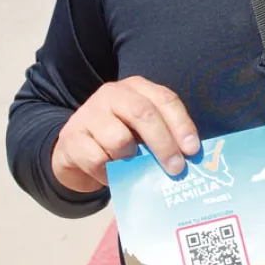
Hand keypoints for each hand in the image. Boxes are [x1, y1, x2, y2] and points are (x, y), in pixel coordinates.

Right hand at [50, 76, 200, 193]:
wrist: (75, 149)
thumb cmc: (119, 138)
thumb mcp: (141, 130)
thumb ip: (162, 136)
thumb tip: (188, 158)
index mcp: (136, 88)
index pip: (164, 99)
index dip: (181, 124)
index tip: (193, 150)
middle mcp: (113, 94)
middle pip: (144, 113)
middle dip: (164, 143)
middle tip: (176, 168)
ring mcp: (89, 113)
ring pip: (119, 140)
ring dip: (131, 161)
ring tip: (135, 170)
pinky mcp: (71, 137)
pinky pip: (97, 160)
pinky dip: (108, 174)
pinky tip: (111, 176)